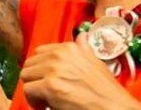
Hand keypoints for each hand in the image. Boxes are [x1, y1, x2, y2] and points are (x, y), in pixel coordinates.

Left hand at [20, 33, 140, 109]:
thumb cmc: (106, 91)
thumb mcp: (96, 62)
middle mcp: (60, 55)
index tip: (47, 79)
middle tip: (44, 92)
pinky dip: (33, 101)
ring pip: (26, 76)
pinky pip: (28, 90)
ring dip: (33, 90)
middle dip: (35, 79)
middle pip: (30, 64)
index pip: (40, 52)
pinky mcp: (50, 86)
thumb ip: (84, 48)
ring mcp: (54, 69)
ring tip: (45, 100)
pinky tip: (46, 106)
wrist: (114, 107)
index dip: (41, 68)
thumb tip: (81, 37)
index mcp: (70, 48)